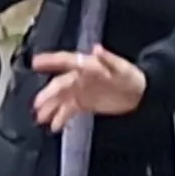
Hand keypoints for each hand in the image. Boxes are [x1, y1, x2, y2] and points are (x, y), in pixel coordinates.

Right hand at [28, 47, 146, 129]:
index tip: (35, 63)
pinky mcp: (83, 103)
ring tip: (41, 118)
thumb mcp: (122, 68)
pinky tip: (54, 126)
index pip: (66, 61)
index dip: (50, 61)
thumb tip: (96, 49)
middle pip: (60, 84)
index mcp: (87, 66)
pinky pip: (68, 110)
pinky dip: (60, 117)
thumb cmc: (131, 77)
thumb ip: (108, 59)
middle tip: (38, 104)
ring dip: (50, 108)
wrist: (139, 94)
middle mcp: (80, 77)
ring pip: (61, 99)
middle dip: (48, 94)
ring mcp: (80, 91)